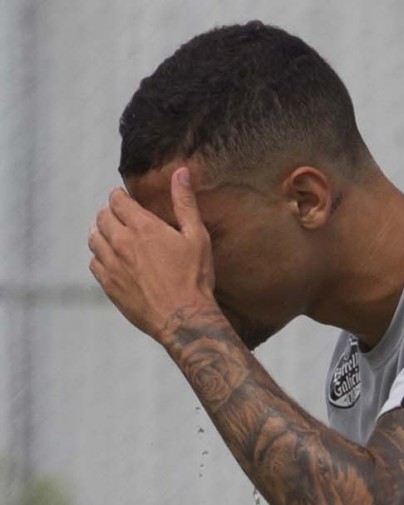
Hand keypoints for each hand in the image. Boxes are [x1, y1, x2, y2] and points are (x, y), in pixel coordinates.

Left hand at [88, 167, 217, 343]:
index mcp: (143, 227)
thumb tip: (181, 172)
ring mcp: (112, 265)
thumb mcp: (197, 237)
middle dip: (110, 214)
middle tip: (120, 219)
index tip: (127, 203)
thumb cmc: (195, 278)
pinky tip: (110, 261)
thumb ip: (185, 203)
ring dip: (100, 234)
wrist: (184, 320)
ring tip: (112, 237)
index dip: (120, 198)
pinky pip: (93, 264)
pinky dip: (99, 258)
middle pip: (101, 217)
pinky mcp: (109, 286)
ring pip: (93, 239)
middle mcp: (122, 243)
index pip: (116, 200)